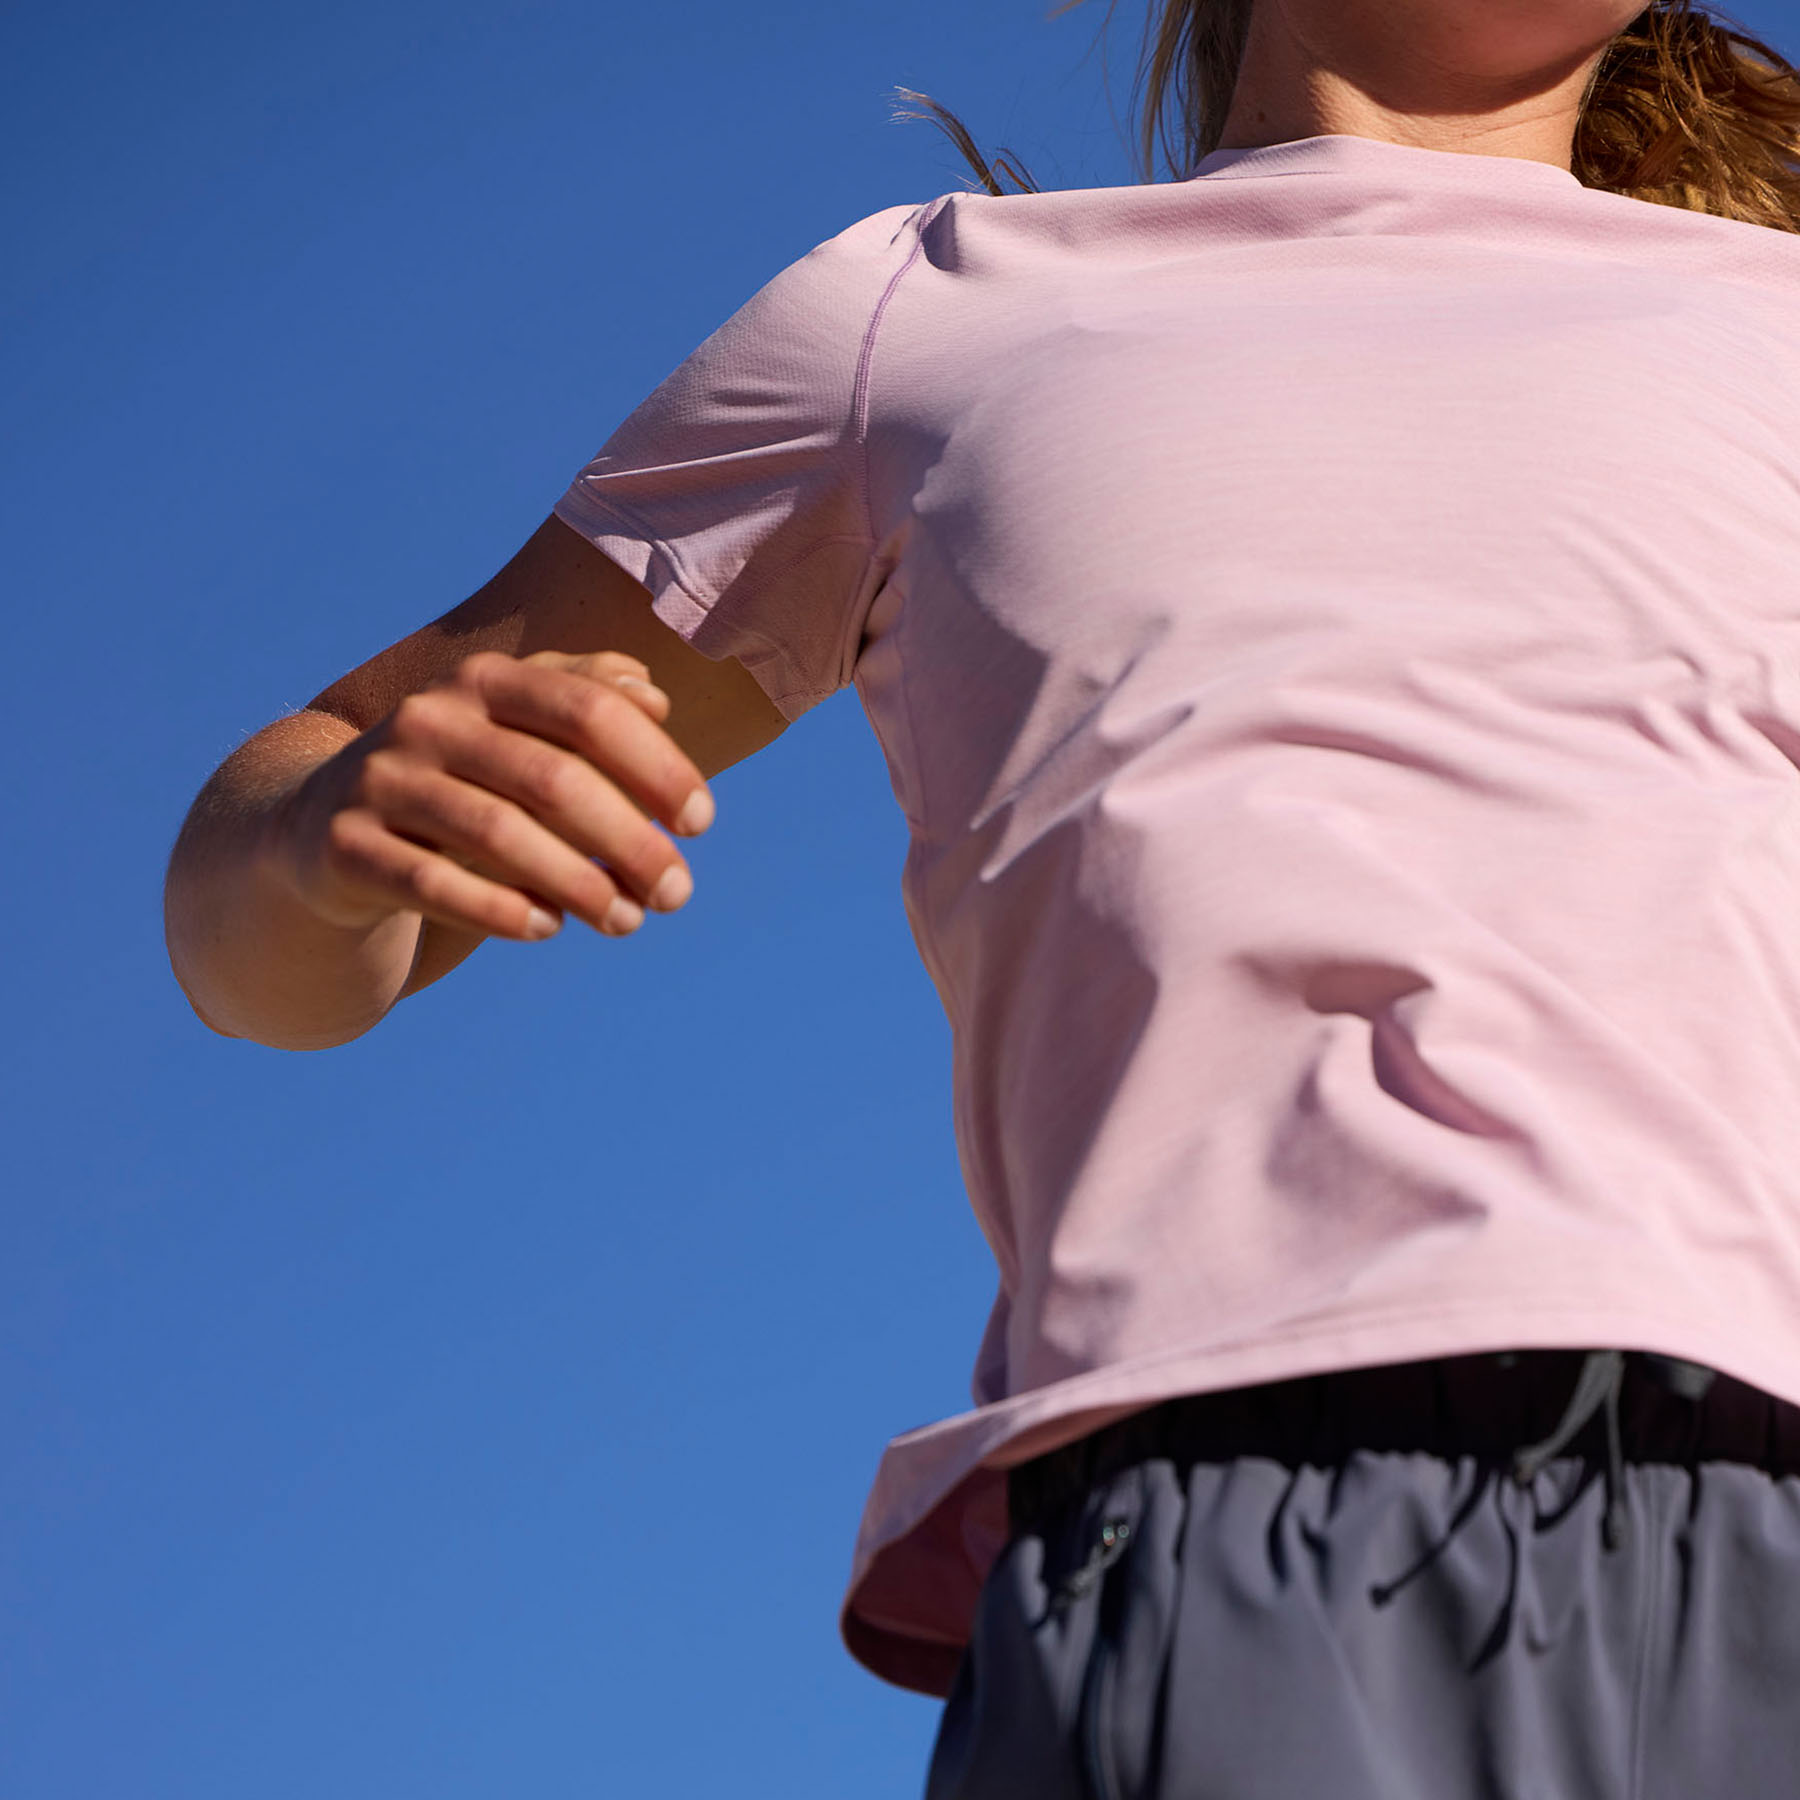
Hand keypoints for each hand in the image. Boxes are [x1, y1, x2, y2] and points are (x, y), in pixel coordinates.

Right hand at [269, 650, 714, 942]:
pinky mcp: (345, 846)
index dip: (656, 766)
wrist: (322, 824)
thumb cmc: (460, 778)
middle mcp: (429, 718)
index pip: (588, 711)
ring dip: (577, 884)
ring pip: (496, 833)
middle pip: (551, 778)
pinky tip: (548, 928)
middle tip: (677, 893)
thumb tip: (655, 694)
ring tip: (627, 921)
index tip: (701, 822)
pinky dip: (499, 909)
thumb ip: (587, 698)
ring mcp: (381, 780)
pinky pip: (432, 883)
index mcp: (485, 681)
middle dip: (628, 841)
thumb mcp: (517, 729)